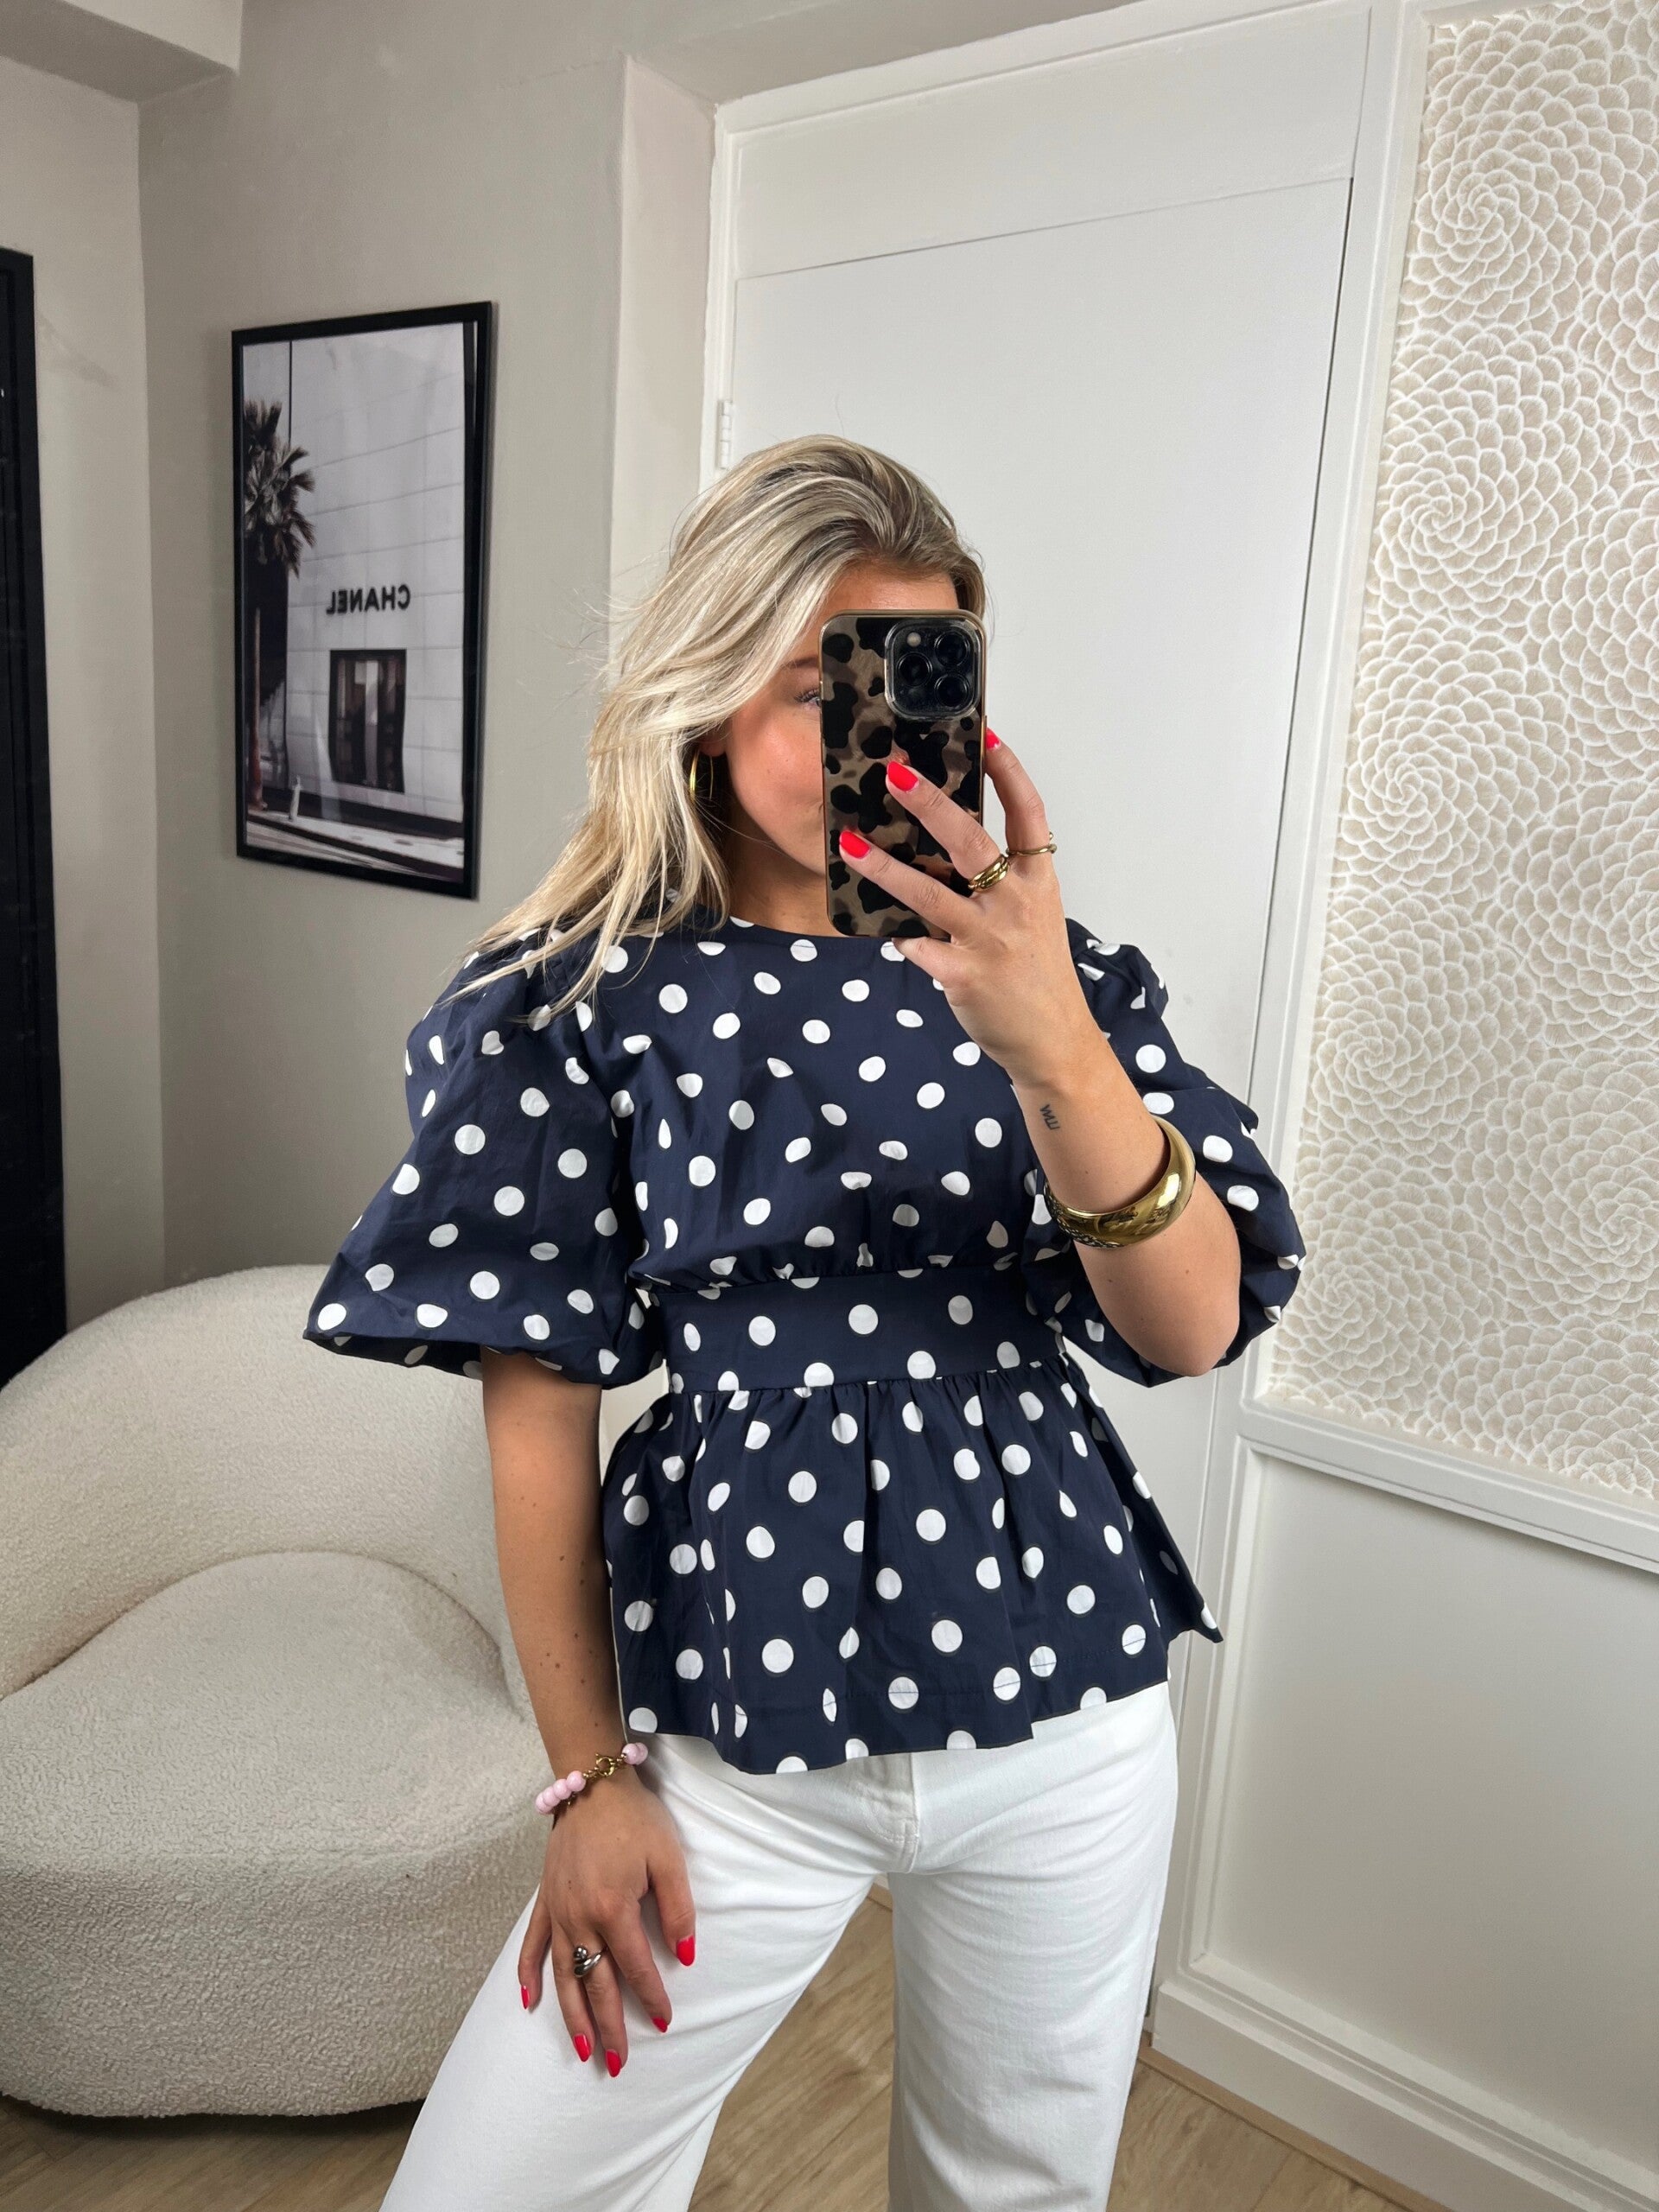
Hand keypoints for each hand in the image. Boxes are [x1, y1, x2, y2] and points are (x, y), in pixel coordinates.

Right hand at [518, 1768, 695, 2074]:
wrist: (592, 1783)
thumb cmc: (636, 1818)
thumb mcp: (669, 1858)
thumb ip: (678, 1910)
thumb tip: (685, 1956)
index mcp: (613, 1908)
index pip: (635, 1967)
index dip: (651, 1998)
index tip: (664, 2023)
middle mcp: (580, 1917)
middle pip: (594, 1983)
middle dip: (609, 2026)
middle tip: (617, 2064)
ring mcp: (558, 1911)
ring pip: (562, 1975)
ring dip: (572, 2016)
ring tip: (583, 2049)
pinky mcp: (544, 1900)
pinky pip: (532, 1945)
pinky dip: (527, 1976)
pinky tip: (528, 2003)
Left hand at [836, 730, 1098, 1089]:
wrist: (1053, 1040)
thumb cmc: (1037, 973)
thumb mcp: (1033, 916)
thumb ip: (999, 881)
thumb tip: (945, 843)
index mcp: (1038, 880)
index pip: (1029, 813)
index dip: (1008, 772)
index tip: (986, 735)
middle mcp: (1015, 902)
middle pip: (971, 841)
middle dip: (931, 804)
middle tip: (894, 774)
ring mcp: (989, 938)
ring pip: (930, 892)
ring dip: (885, 867)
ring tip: (849, 843)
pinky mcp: (963, 974)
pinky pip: (917, 945)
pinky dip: (895, 933)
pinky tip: (873, 924)